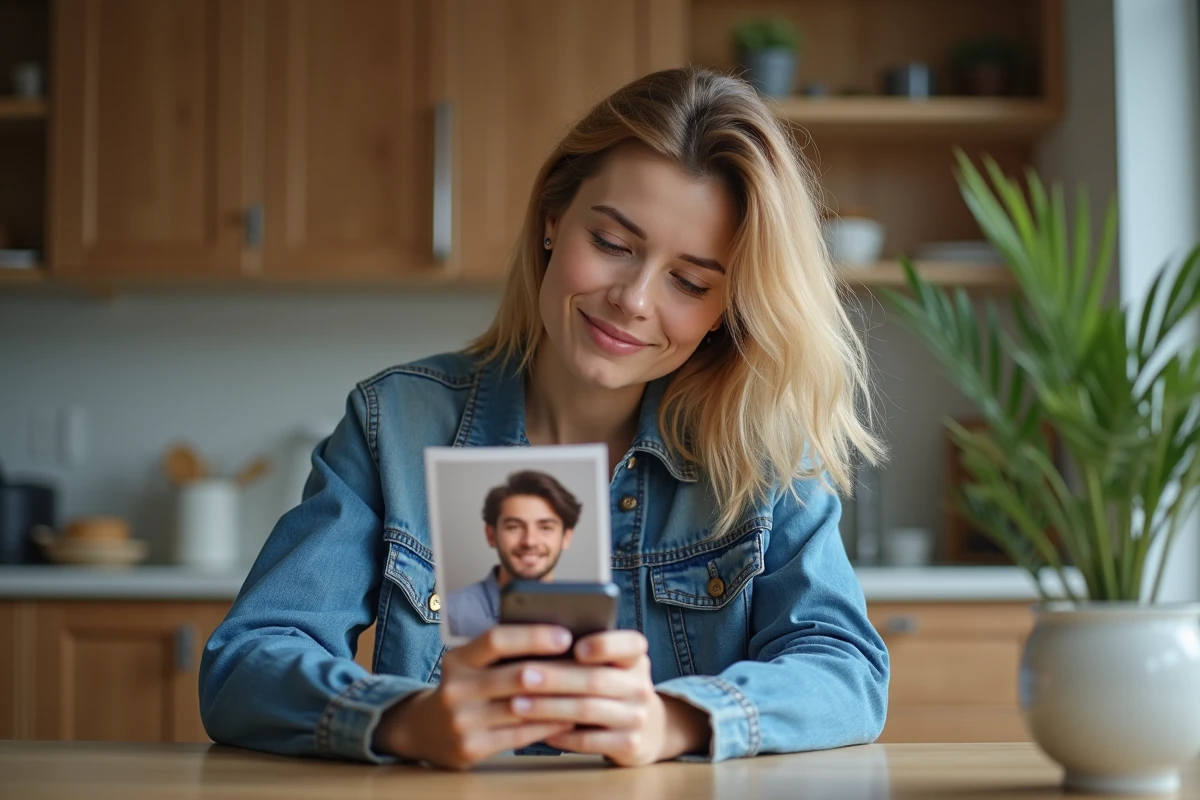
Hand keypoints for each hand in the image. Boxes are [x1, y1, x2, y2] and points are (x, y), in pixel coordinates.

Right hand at [372, 624, 576, 769]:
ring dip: (559, 700)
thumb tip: (559, 638)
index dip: (532, 636)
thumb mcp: (471, 664)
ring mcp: (461, 721)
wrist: (424, 730)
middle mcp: (456, 688)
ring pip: (522, 708)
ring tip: (586, 691)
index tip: (565, 635)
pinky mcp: (470, 748)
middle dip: (557, 670)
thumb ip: (503, 653)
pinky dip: (548, 725)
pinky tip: (568, 718)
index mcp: (458, 659)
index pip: (496, 639)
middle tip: (588, 667)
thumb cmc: (464, 689)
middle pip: (515, 675)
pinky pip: (520, 735)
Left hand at [509, 630, 710, 765]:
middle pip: (596, 680)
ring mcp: (636, 717)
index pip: (630, 645)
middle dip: (555, 678)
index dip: (604, 645)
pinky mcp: (629, 745)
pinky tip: (538, 728)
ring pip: (588, 711)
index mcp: (634, 658)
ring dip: (549, 708)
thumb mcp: (610, 665)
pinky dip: (560, 735)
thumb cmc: (612, 687)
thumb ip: (583, 652)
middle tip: (522, 676)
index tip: (576, 647)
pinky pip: (588, 741)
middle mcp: (640, 686)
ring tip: (518, 704)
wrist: (648, 729)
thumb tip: (533, 639)